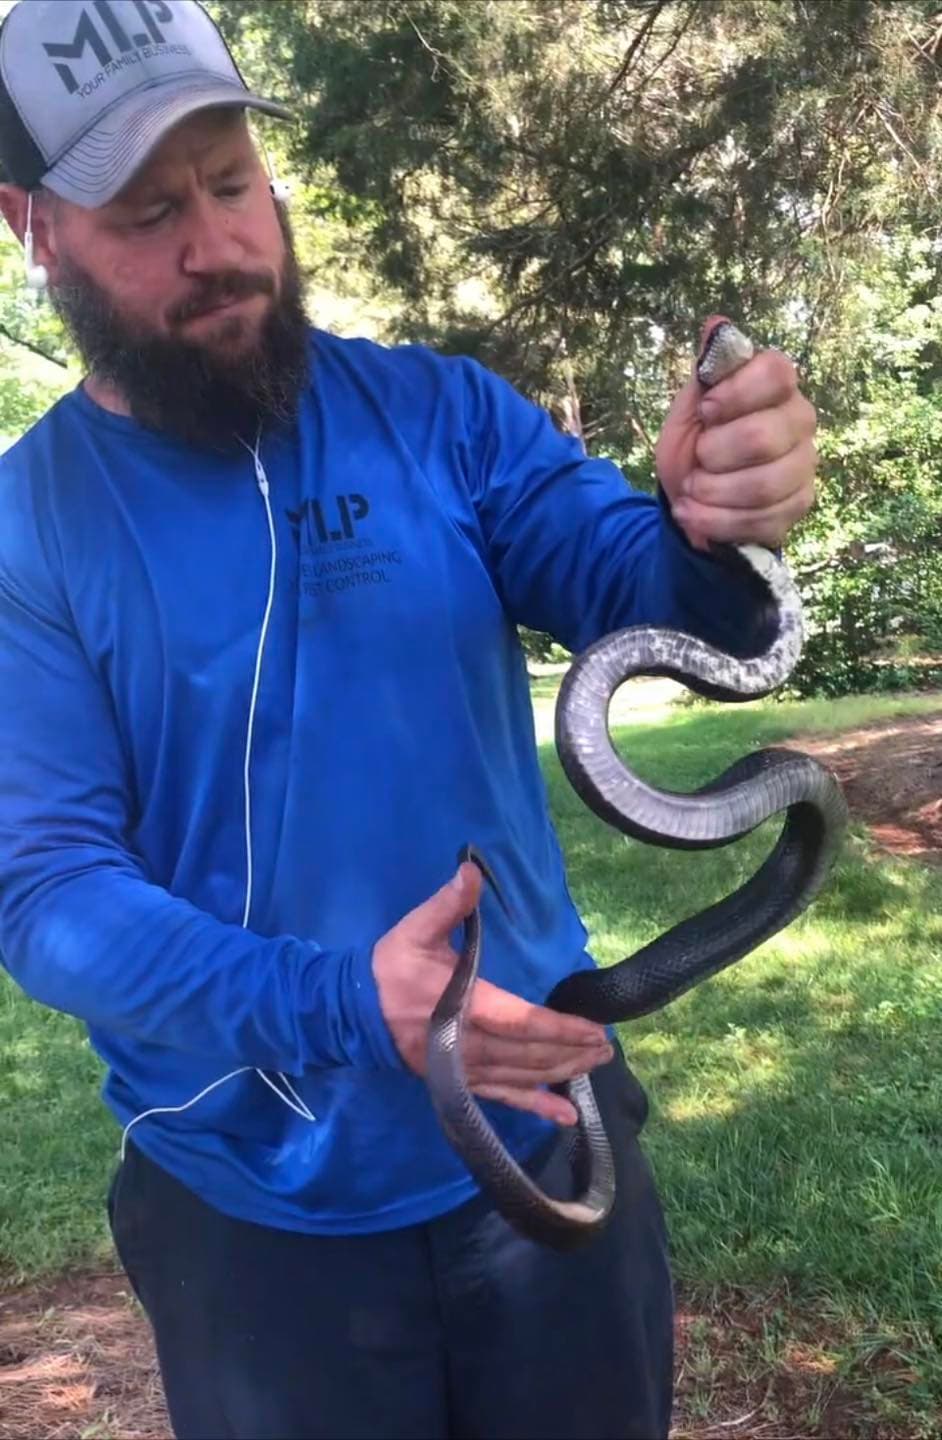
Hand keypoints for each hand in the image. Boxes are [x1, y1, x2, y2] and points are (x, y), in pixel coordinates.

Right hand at [373, 861, 613, 1124]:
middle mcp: (466, 1046)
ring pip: (521, 1078)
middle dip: (571, 1051)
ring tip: (596, 1064)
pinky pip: (503, 1098)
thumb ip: (447, 905)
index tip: (593, 1029)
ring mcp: (463, 1071)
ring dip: (561, 1073)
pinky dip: (535, 1108)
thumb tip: (471, 871)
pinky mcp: (460, 1084)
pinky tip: (565, 1117)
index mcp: (460, 1006)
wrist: (353, 1013)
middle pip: (528, 1055)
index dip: (558, 1028)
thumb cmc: (390, 969)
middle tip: (607, 1046)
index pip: (519, 1022)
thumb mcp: (414, 930)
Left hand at [655, 314, 816, 550]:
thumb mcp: (687, 409)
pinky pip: (760, 519)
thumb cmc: (694, 446)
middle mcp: (800, 421)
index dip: (735, 394)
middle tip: (697, 459)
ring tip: (691, 490)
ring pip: (762, 485)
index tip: (706, 411)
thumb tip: (716, 323)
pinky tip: (695, 513)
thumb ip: (707, 372)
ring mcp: (804, 465)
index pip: (777, 372)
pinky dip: (715, 520)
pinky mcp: (798, 506)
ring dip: (711, 492)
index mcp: (775, 386)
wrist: (691, 500)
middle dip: (712, 455)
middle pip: (762, 437)